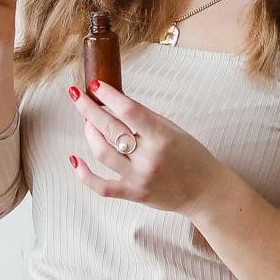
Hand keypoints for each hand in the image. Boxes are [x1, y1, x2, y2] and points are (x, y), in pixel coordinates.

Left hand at [68, 81, 220, 215]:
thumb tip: (112, 103)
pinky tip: (75, 159)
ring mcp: (139, 178)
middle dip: (88, 109)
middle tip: (77, 96)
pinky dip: (84, 174)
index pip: (128, 110)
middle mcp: (149, 158)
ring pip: (101, 153)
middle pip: (109, 129)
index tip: (95, 85)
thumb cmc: (191, 156)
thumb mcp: (173, 130)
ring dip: (89, 133)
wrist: (205, 191)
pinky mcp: (133, 194)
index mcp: (163, 137)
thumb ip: (144, 120)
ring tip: (88, 122)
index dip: (108, 95)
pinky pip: (100, 186)